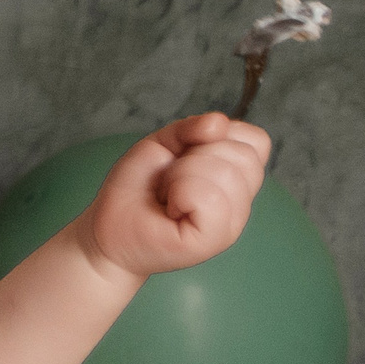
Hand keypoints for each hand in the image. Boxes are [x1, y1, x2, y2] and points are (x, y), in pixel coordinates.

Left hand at [76, 113, 270, 280]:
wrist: (107, 226)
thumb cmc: (136, 187)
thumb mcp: (162, 143)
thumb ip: (191, 127)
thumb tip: (219, 123)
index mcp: (236, 175)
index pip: (257, 141)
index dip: (220, 136)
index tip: (187, 154)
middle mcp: (241, 200)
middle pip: (244, 155)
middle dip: (195, 157)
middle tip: (170, 180)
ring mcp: (232, 223)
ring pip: (227, 174)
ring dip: (182, 175)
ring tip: (168, 195)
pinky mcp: (215, 240)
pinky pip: (210, 198)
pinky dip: (181, 193)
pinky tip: (170, 209)